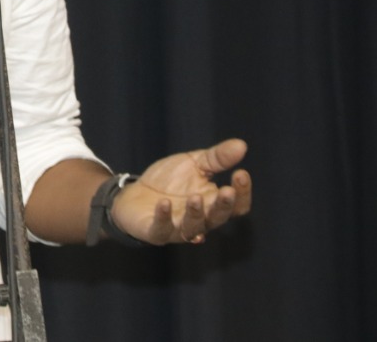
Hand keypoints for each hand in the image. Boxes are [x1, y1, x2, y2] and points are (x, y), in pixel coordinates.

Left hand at [111, 138, 251, 244]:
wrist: (134, 194)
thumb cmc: (169, 181)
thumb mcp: (193, 163)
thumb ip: (216, 158)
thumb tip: (242, 145)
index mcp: (213, 204)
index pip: (236, 206)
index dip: (242, 193)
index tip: (241, 173)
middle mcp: (200, 220)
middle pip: (218, 218)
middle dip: (223, 206)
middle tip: (227, 191)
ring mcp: (177, 228)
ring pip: (192, 228)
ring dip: (195, 213)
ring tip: (195, 197)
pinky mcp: (155, 232)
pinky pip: (161, 230)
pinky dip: (163, 218)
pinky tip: (163, 203)